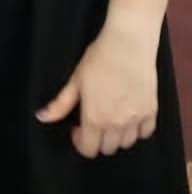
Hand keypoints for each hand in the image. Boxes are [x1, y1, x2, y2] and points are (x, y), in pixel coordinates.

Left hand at [35, 24, 157, 157]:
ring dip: (118, 135)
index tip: (78, 128)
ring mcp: (136, 119)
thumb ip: (60, 104)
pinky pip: (145, 133)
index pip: (88, 150)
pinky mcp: (151, 111)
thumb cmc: (99, 58)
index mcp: (95, 118)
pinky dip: (138, 129)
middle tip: (96, 120)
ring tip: (113, 117)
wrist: (128, 43)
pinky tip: (130, 114)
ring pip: (126, 143)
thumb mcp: (75, 79)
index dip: (80, 142)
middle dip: (98, 138)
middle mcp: (116, 124)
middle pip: (108, 149)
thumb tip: (42, 117)